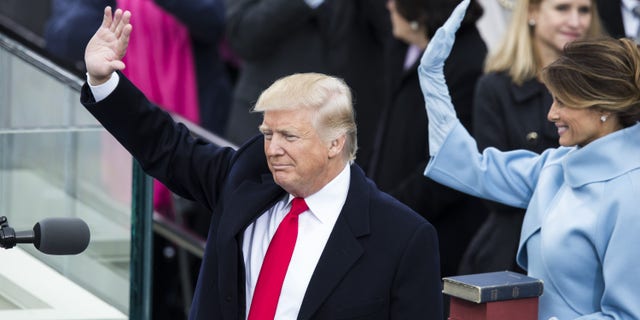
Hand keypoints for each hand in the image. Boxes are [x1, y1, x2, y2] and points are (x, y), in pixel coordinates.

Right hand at [84, 7, 131, 84]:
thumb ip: (113, 66)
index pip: (123, 41)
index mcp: (118, 50)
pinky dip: (107, 16)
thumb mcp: (106, 69)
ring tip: (120, 11)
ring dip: (117, 18)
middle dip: (124, 22)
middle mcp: (116, 42)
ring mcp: (110, 37)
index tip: (129, 26)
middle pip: (121, 31)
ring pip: (115, 25)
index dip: (126, 34)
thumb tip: (122, 66)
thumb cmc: (101, 70)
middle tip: (128, 13)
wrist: (95, 66)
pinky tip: (108, 9)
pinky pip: (106, 23)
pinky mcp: (103, 33)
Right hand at [417, 0, 468, 154]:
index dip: (441, 46)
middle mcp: (433, 101)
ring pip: (430, 65)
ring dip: (441, 41)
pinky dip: (436, 55)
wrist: (465, 173)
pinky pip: (431, 75)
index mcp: (439, 104)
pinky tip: (444, 38)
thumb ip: (459, 128)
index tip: (451, 26)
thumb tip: (464, 133)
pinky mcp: (437, 106)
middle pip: (431, 61)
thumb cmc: (466, 159)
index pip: (433, 67)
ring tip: (453, 20)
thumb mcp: (465, 136)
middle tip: (458, 11)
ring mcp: (433, 103)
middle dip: (444, 35)